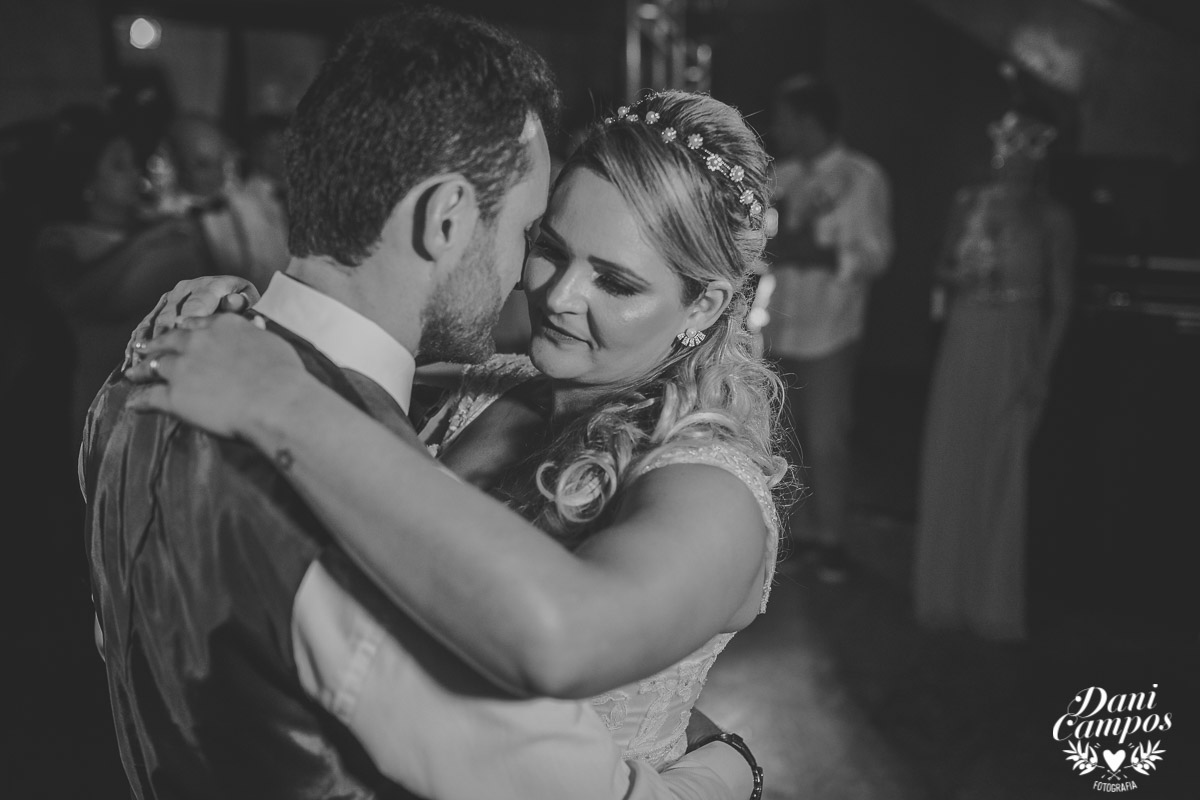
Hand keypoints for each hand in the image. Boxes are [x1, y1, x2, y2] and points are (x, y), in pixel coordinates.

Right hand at [123, 276, 259, 368]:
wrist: (236, 296)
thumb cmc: (246, 307)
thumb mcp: (250, 303)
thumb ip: (243, 305)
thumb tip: (233, 303)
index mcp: (210, 285)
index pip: (197, 305)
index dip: (189, 326)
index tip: (184, 348)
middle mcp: (185, 289)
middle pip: (170, 316)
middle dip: (163, 341)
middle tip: (157, 364)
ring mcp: (170, 299)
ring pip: (153, 322)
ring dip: (145, 345)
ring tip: (138, 367)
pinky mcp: (159, 309)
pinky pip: (144, 327)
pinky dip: (137, 344)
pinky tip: (130, 361)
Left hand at [124, 313, 306, 438]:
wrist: (277, 402)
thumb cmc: (285, 375)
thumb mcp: (272, 343)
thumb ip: (255, 334)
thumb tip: (257, 326)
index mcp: (222, 326)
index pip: (194, 324)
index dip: (183, 329)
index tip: (177, 331)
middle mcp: (197, 342)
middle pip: (167, 341)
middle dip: (154, 345)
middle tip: (143, 348)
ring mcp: (182, 369)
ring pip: (153, 366)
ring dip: (141, 370)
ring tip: (132, 373)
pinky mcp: (175, 397)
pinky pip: (150, 398)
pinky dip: (139, 402)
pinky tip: (133, 405)